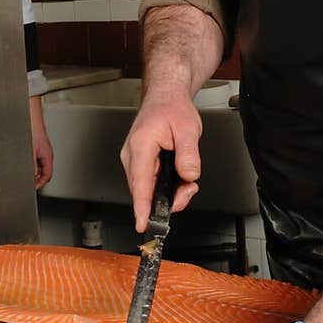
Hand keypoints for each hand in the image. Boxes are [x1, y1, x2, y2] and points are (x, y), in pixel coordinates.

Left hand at [29, 95, 53, 189]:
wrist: (32, 120)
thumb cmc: (33, 131)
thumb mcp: (31, 151)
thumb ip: (32, 165)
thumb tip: (32, 175)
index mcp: (48, 156)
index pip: (48, 175)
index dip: (41, 183)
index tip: (34, 187)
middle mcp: (47, 154)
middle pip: (45, 172)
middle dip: (38, 179)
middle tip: (30, 183)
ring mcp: (43, 151)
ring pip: (41, 167)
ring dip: (35, 172)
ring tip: (27, 176)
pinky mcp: (39, 148)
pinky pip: (38, 161)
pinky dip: (33, 166)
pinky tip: (27, 166)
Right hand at [120, 93, 202, 231]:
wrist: (165, 98)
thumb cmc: (171, 108)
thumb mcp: (188, 129)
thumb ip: (189, 154)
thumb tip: (189, 175)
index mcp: (141, 146)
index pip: (141, 182)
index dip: (142, 206)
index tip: (142, 224)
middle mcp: (132, 155)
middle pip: (145, 191)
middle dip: (168, 198)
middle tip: (189, 189)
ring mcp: (134, 161)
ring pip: (149, 190)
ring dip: (170, 192)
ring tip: (187, 181)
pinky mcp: (140, 165)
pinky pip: (151, 184)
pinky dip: (167, 186)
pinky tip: (179, 177)